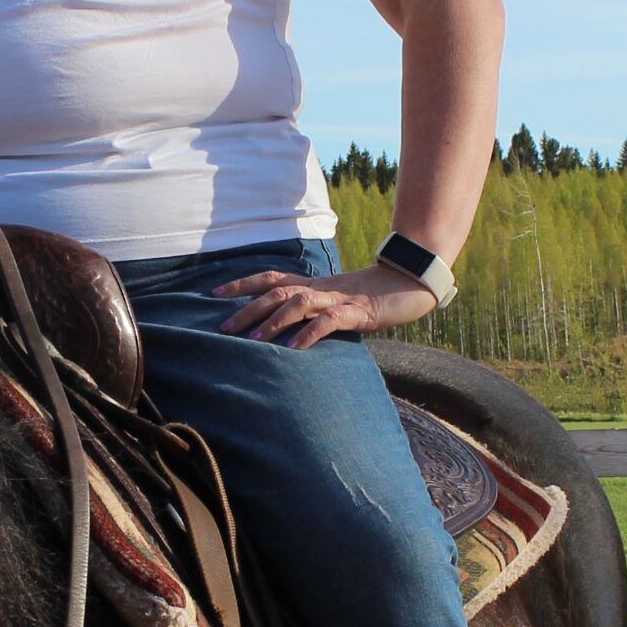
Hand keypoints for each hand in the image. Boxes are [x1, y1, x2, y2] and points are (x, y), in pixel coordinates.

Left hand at [212, 264, 437, 348]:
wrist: (412, 284)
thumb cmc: (373, 298)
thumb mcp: (337, 303)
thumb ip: (313, 313)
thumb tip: (286, 331)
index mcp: (314, 285)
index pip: (271, 278)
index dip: (242, 283)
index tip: (214, 293)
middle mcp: (321, 288)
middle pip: (277, 290)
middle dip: (248, 308)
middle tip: (224, 328)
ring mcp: (340, 299)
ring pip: (299, 302)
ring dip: (274, 321)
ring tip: (254, 340)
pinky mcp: (359, 313)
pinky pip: (330, 321)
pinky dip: (309, 334)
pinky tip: (294, 349)